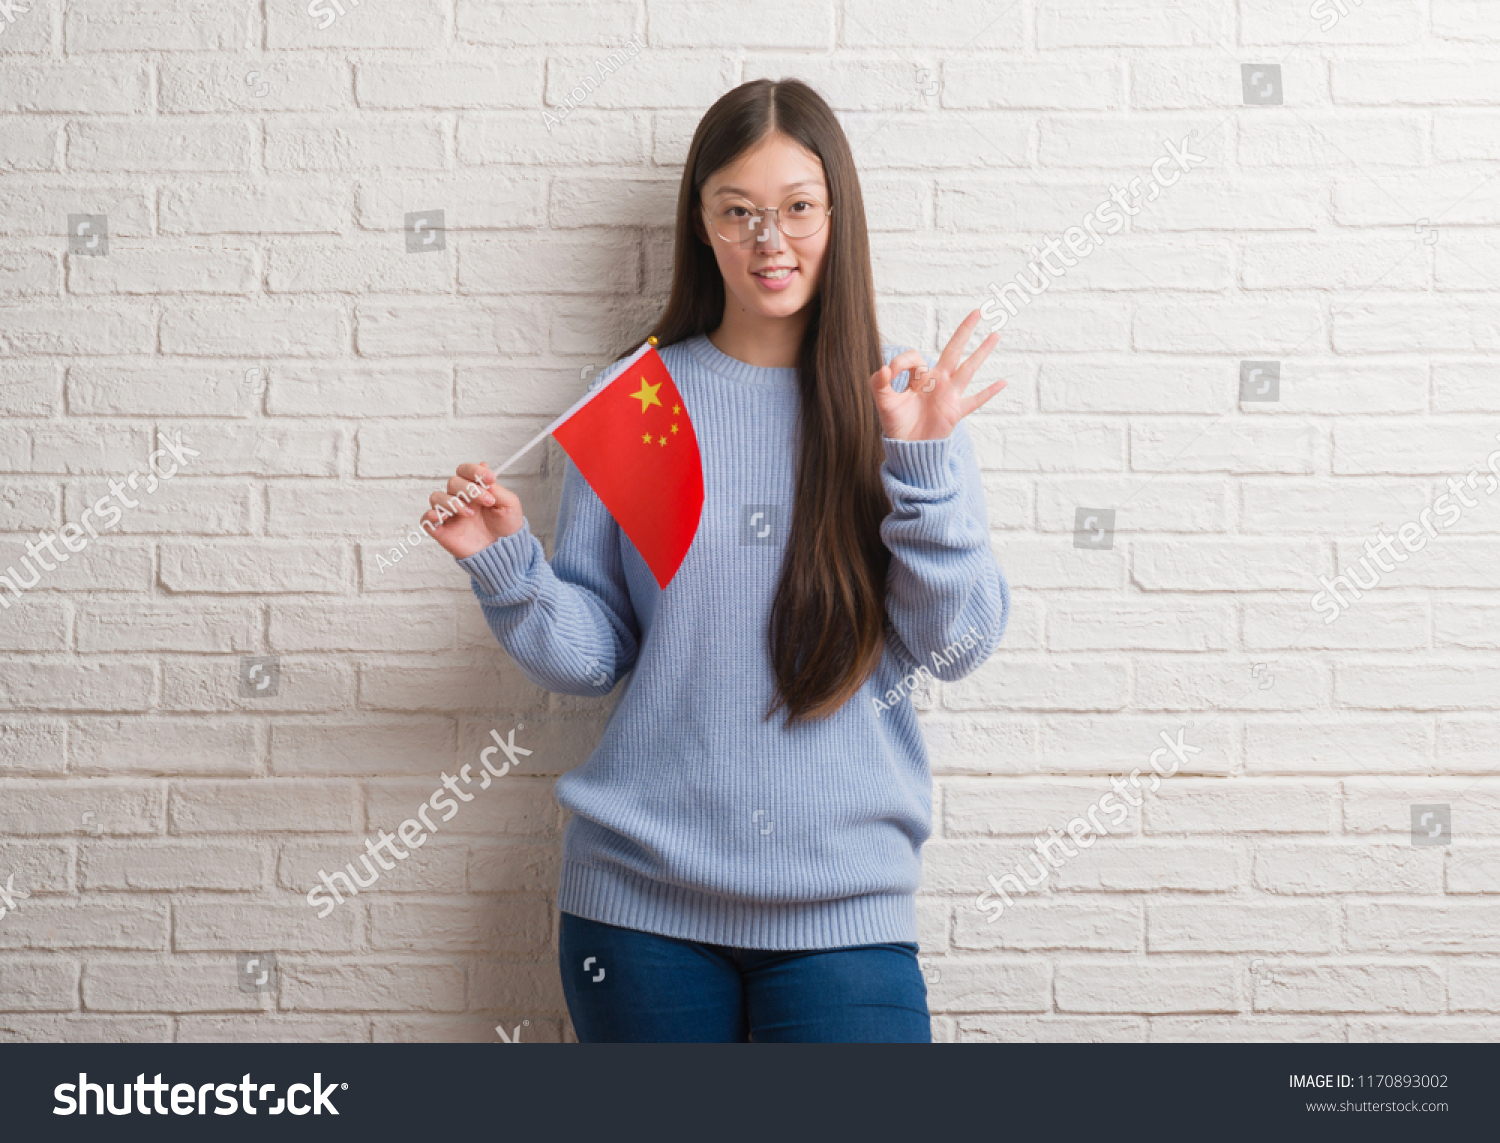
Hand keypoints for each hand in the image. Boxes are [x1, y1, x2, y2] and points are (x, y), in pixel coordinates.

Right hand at [421, 462, 524, 559]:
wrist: (505, 553)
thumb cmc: (507, 528)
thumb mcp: (509, 505)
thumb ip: (496, 487)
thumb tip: (483, 467)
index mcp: (475, 490)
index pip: (465, 471)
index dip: (474, 471)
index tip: (490, 478)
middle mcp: (460, 499)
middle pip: (452, 482)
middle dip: (470, 489)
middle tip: (488, 501)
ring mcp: (450, 515)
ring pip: (436, 497)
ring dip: (452, 502)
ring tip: (470, 514)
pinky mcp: (442, 530)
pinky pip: (426, 519)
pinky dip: (432, 515)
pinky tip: (447, 517)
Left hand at [870, 309, 1005, 440]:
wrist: (907, 449)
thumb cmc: (895, 425)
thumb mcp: (883, 402)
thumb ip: (879, 383)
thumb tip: (885, 368)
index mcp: (919, 378)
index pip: (916, 358)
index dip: (902, 362)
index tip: (890, 373)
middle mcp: (937, 382)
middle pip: (953, 351)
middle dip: (964, 331)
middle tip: (977, 311)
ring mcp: (949, 396)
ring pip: (968, 369)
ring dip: (982, 352)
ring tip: (995, 335)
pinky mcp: (955, 412)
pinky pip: (975, 400)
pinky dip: (988, 393)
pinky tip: (1003, 382)